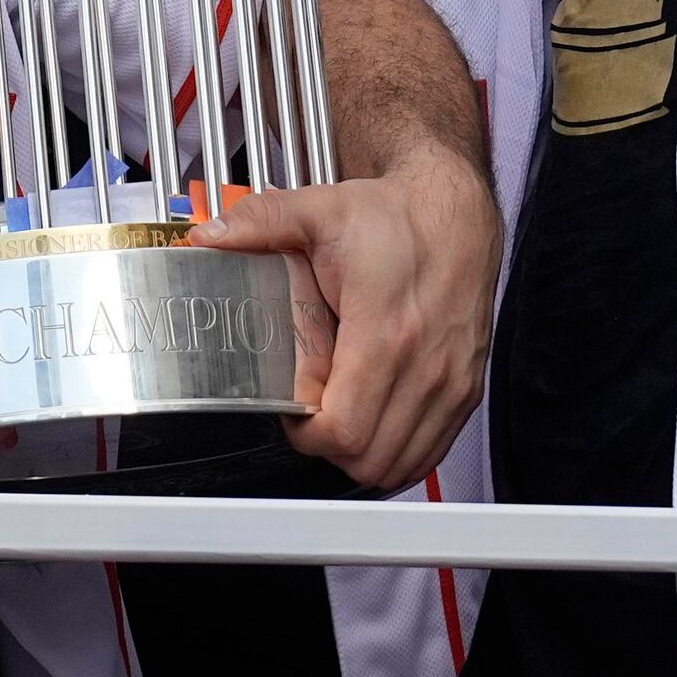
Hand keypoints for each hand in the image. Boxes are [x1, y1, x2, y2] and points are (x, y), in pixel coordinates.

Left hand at [192, 140, 495, 490]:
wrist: (454, 214)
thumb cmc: (397, 218)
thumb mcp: (321, 211)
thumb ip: (262, 223)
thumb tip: (209, 237)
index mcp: (385, 332)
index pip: (343, 429)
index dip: (307, 436)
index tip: (292, 416)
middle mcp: (425, 366)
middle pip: (370, 458)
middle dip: (329, 450)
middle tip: (310, 420)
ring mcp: (451, 383)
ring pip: (403, 465)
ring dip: (364, 456)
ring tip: (340, 421)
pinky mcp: (466, 389)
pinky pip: (432, 452)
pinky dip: (400, 453)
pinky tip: (376, 426)